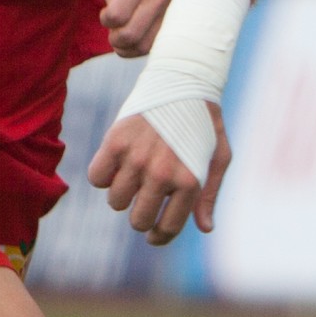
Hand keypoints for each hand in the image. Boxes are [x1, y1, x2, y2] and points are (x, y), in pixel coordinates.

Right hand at [89, 107, 227, 241]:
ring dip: (122, 195)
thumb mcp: (218, 158)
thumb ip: (209, 195)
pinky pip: (97, 178)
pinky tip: (117, 165)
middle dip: (141, 218)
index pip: (167, 228)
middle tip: (143, 204)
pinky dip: (103, 176)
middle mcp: (162, 173)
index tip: (154, 235)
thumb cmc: (204, 123)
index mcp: (190, 181)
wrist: (183, 79)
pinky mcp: (115, 142)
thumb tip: (205, 228)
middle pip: (138, 221)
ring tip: (134, 178)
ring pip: (115, 201)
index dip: (159, 237)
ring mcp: (137, 158)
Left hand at [96, 0, 177, 56]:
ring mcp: (174, 9)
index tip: (108, 15)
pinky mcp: (180, 23)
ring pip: (144, 46)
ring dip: (127, 48)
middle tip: (114, 33)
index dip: (106, 20)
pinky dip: (141, 49)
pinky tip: (138, 40)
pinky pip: (157, 47)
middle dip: (115, 39)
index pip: (116, 15)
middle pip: (130, 35)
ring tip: (124, 37)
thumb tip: (115, 24)